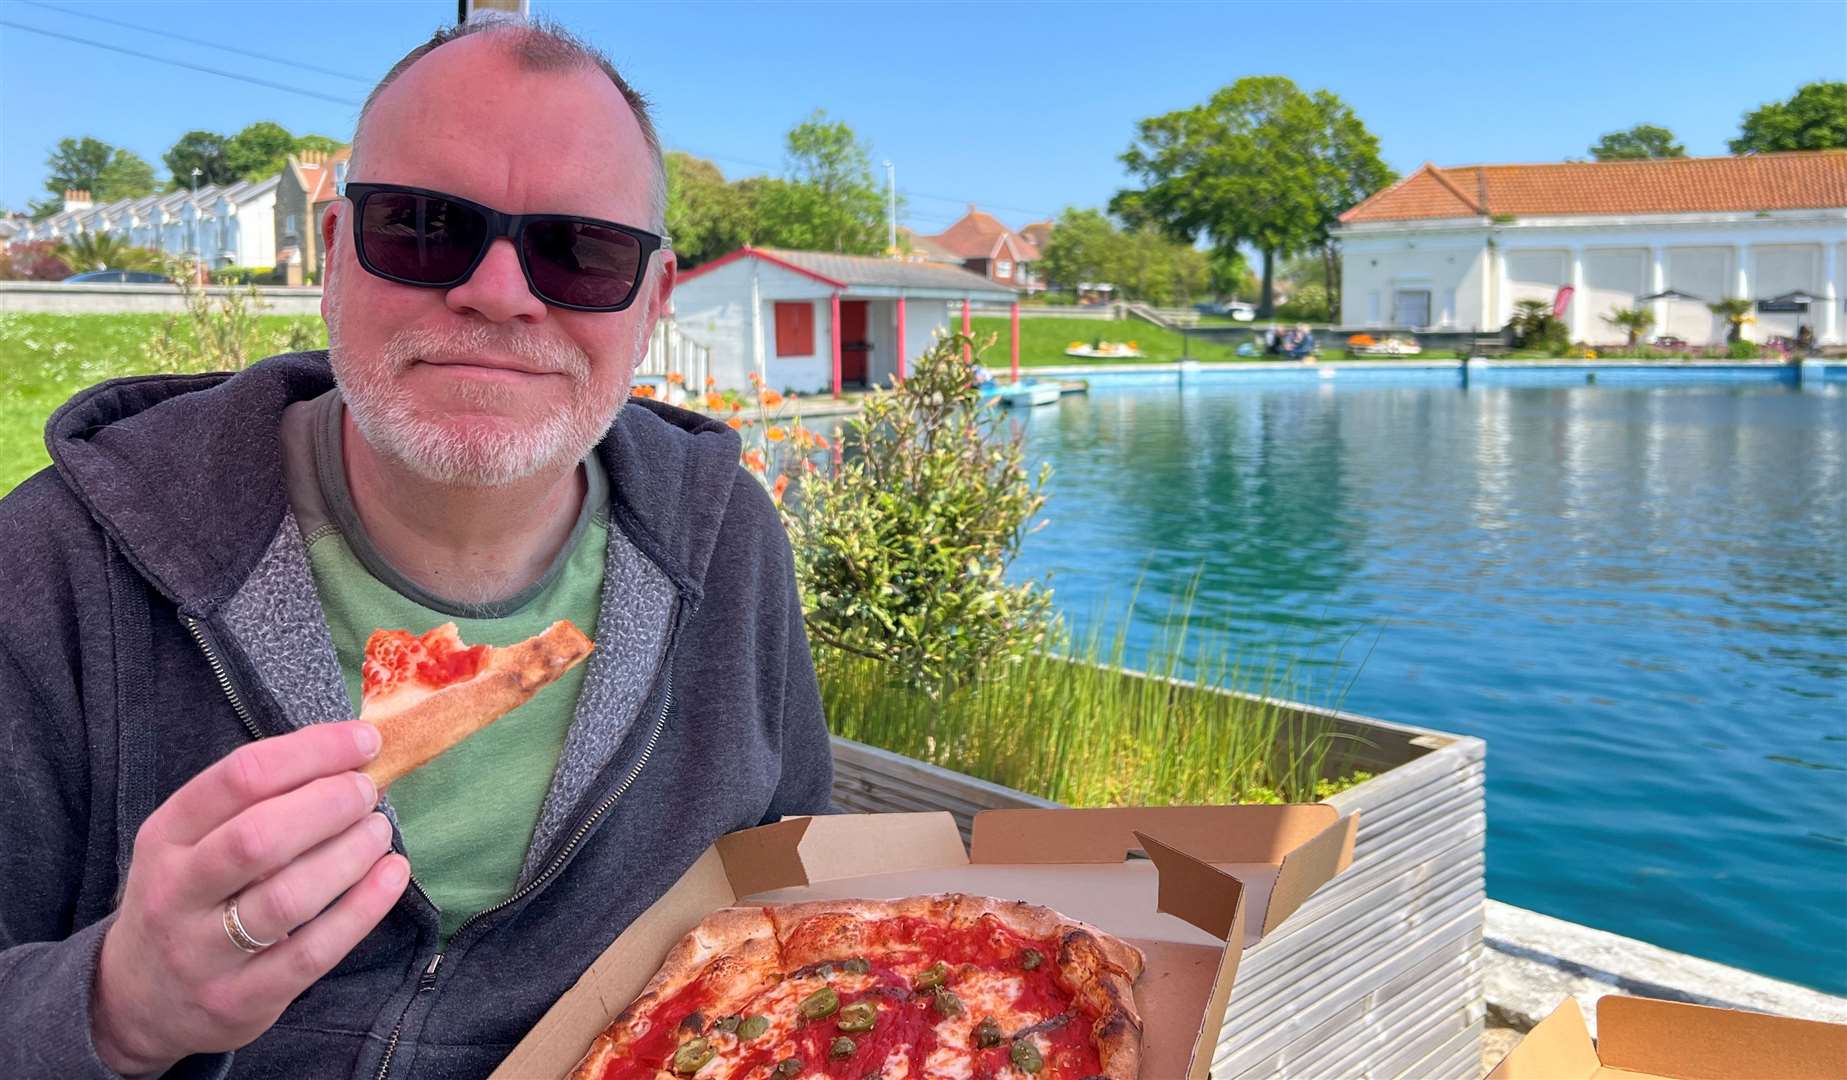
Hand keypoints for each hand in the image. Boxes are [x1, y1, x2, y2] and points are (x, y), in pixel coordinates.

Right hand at [91, 721, 409, 1075]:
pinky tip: (392, 876)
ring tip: (379, 831)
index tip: (363, 740)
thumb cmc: (189, 896)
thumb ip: (256, 801)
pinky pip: (312, 952)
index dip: (311, 752)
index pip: (238, 778)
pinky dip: (362, 909)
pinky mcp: (241, 999)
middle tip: (368, 792)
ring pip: (289, 897)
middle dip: (329, 804)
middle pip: (259, 838)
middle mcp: (175, 892)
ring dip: (350, 855)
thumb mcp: (192, 842)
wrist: (138, 1001)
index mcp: (165, 836)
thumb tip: (352, 754)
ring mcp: (204, 952)